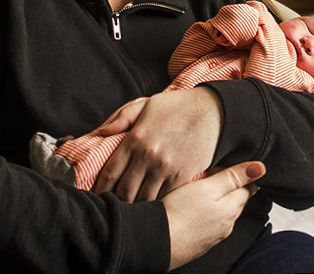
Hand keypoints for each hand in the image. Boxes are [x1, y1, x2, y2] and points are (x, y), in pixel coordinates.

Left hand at [92, 89, 223, 201]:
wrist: (214, 112)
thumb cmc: (179, 106)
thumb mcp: (147, 104)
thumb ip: (122, 118)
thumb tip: (100, 132)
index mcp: (135, 139)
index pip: (110, 172)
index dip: (101, 188)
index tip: (98, 196)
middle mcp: (148, 156)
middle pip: (124, 191)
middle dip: (117, 201)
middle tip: (114, 207)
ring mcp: (166, 168)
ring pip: (144, 198)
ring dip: (137, 205)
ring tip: (132, 210)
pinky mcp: (183, 175)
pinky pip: (164, 197)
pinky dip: (157, 203)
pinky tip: (153, 205)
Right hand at [163, 161, 264, 269]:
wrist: (156, 242)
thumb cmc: (179, 213)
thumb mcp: (208, 186)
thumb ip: (233, 177)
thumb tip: (260, 168)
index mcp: (232, 209)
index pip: (248, 189)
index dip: (239, 175)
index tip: (227, 168)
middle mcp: (227, 225)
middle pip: (234, 201)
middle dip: (227, 189)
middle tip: (210, 177)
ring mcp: (213, 236)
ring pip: (220, 214)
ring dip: (214, 203)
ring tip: (197, 193)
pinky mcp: (199, 243)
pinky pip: (207, 225)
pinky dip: (203, 216)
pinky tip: (190, 212)